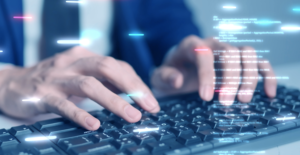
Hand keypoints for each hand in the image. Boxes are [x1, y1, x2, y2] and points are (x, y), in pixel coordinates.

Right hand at [0, 46, 159, 129]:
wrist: (13, 83)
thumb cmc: (54, 81)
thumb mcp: (79, 74)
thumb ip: (102, 81)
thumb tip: (132, 95)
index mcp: (84, 56)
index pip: (118, 66)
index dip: (137, 83)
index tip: (151, 102)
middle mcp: (72, 63)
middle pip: (107, 68)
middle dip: (132, 88)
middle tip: (149, 107)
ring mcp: (57, 78)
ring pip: (89, 85)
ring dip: (113, 101)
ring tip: (131, 117)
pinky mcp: (42, 95)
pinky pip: (63, 104)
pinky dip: (80, 114)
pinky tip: (93, 124)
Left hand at [151, 35, 276, 104]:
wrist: (177, 71)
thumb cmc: (170, 73)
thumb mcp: (159, 77)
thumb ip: (165, 77)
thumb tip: (178, 80)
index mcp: (191, 45)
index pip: (204, 53)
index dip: (207, 74)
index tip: (206, 97)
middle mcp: (212, 43)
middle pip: (230, 52)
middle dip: (231, 78)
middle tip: (226, 103)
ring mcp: (228, 50)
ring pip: (247, 54)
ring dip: (249, 77)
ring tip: (244, 100)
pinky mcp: (239, 61)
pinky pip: (259, 63)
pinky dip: (267, 76)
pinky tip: (268, 93)